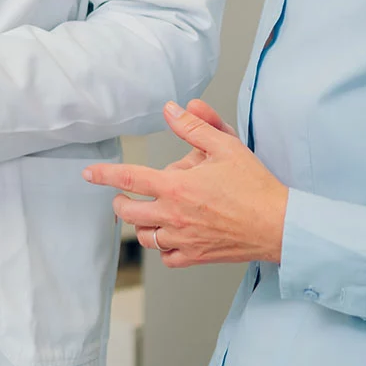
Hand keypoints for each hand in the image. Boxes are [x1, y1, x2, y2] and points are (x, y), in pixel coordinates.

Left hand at [83, 101, 287, 267]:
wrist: (277, 224)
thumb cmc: (253, 184)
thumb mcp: (225, 145)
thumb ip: (193, 126)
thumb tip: (170, 109)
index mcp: (176, 187)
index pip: (129, 178)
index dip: (104, 175)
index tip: (88, 174)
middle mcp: (173, 215)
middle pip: (129, 212)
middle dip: (120, 202)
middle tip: (123, 196)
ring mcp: (183, 239)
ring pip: (146, 236)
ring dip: (141, 224)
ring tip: (148, 213)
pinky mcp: (196, 256)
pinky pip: (167, 257)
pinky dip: (163, 247)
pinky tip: (171, 235)